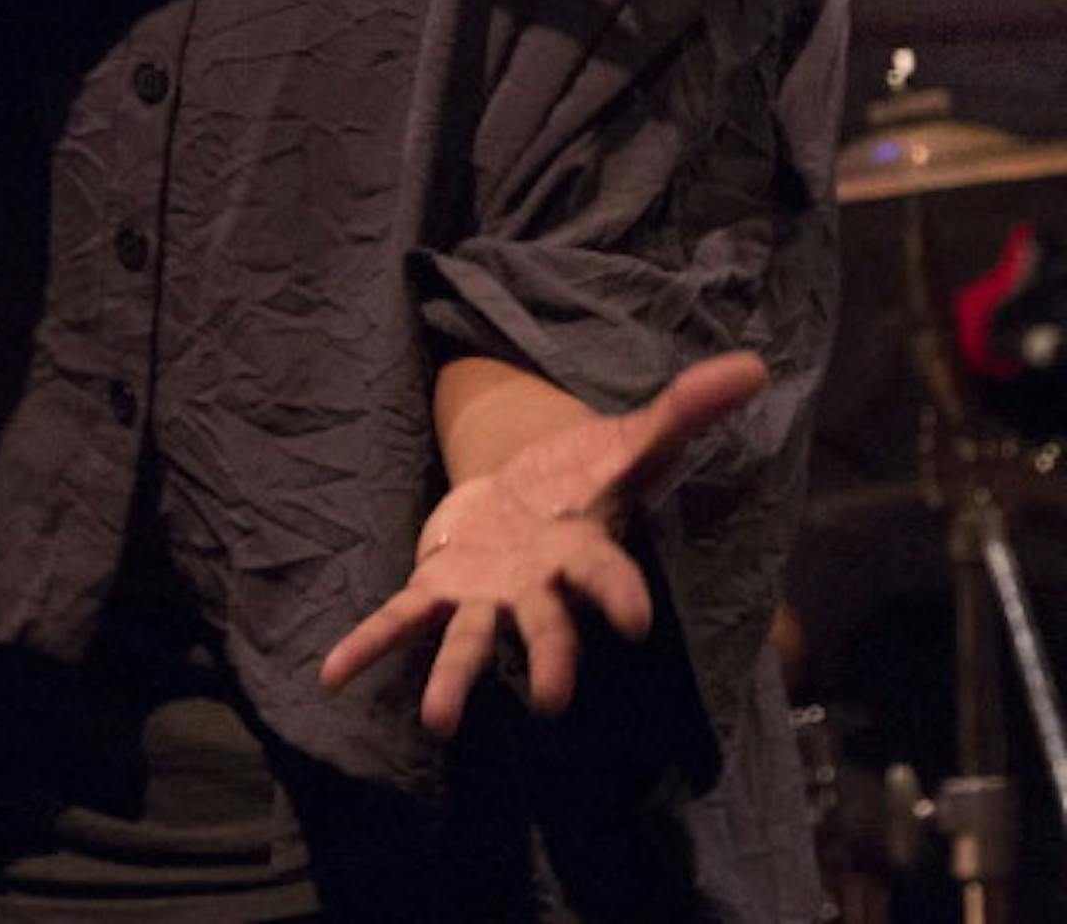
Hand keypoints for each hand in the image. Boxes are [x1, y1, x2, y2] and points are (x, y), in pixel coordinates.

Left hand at [319, 352, 766, 733]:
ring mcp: (486, 594)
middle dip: (550, 659)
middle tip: (553, 703)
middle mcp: (536, 586)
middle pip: (546, 625)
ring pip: (473, 641)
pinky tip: (332, 674)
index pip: (606, 574)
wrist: (527, 489)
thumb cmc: (585, 474)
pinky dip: (368, 645)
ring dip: (454, 680)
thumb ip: (685, 409)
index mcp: (582, 549)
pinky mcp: (440, 589)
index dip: (619, 594)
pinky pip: (401, 620)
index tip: (635, 622)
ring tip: (437, 722)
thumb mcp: (628, 437)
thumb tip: (755, 366)